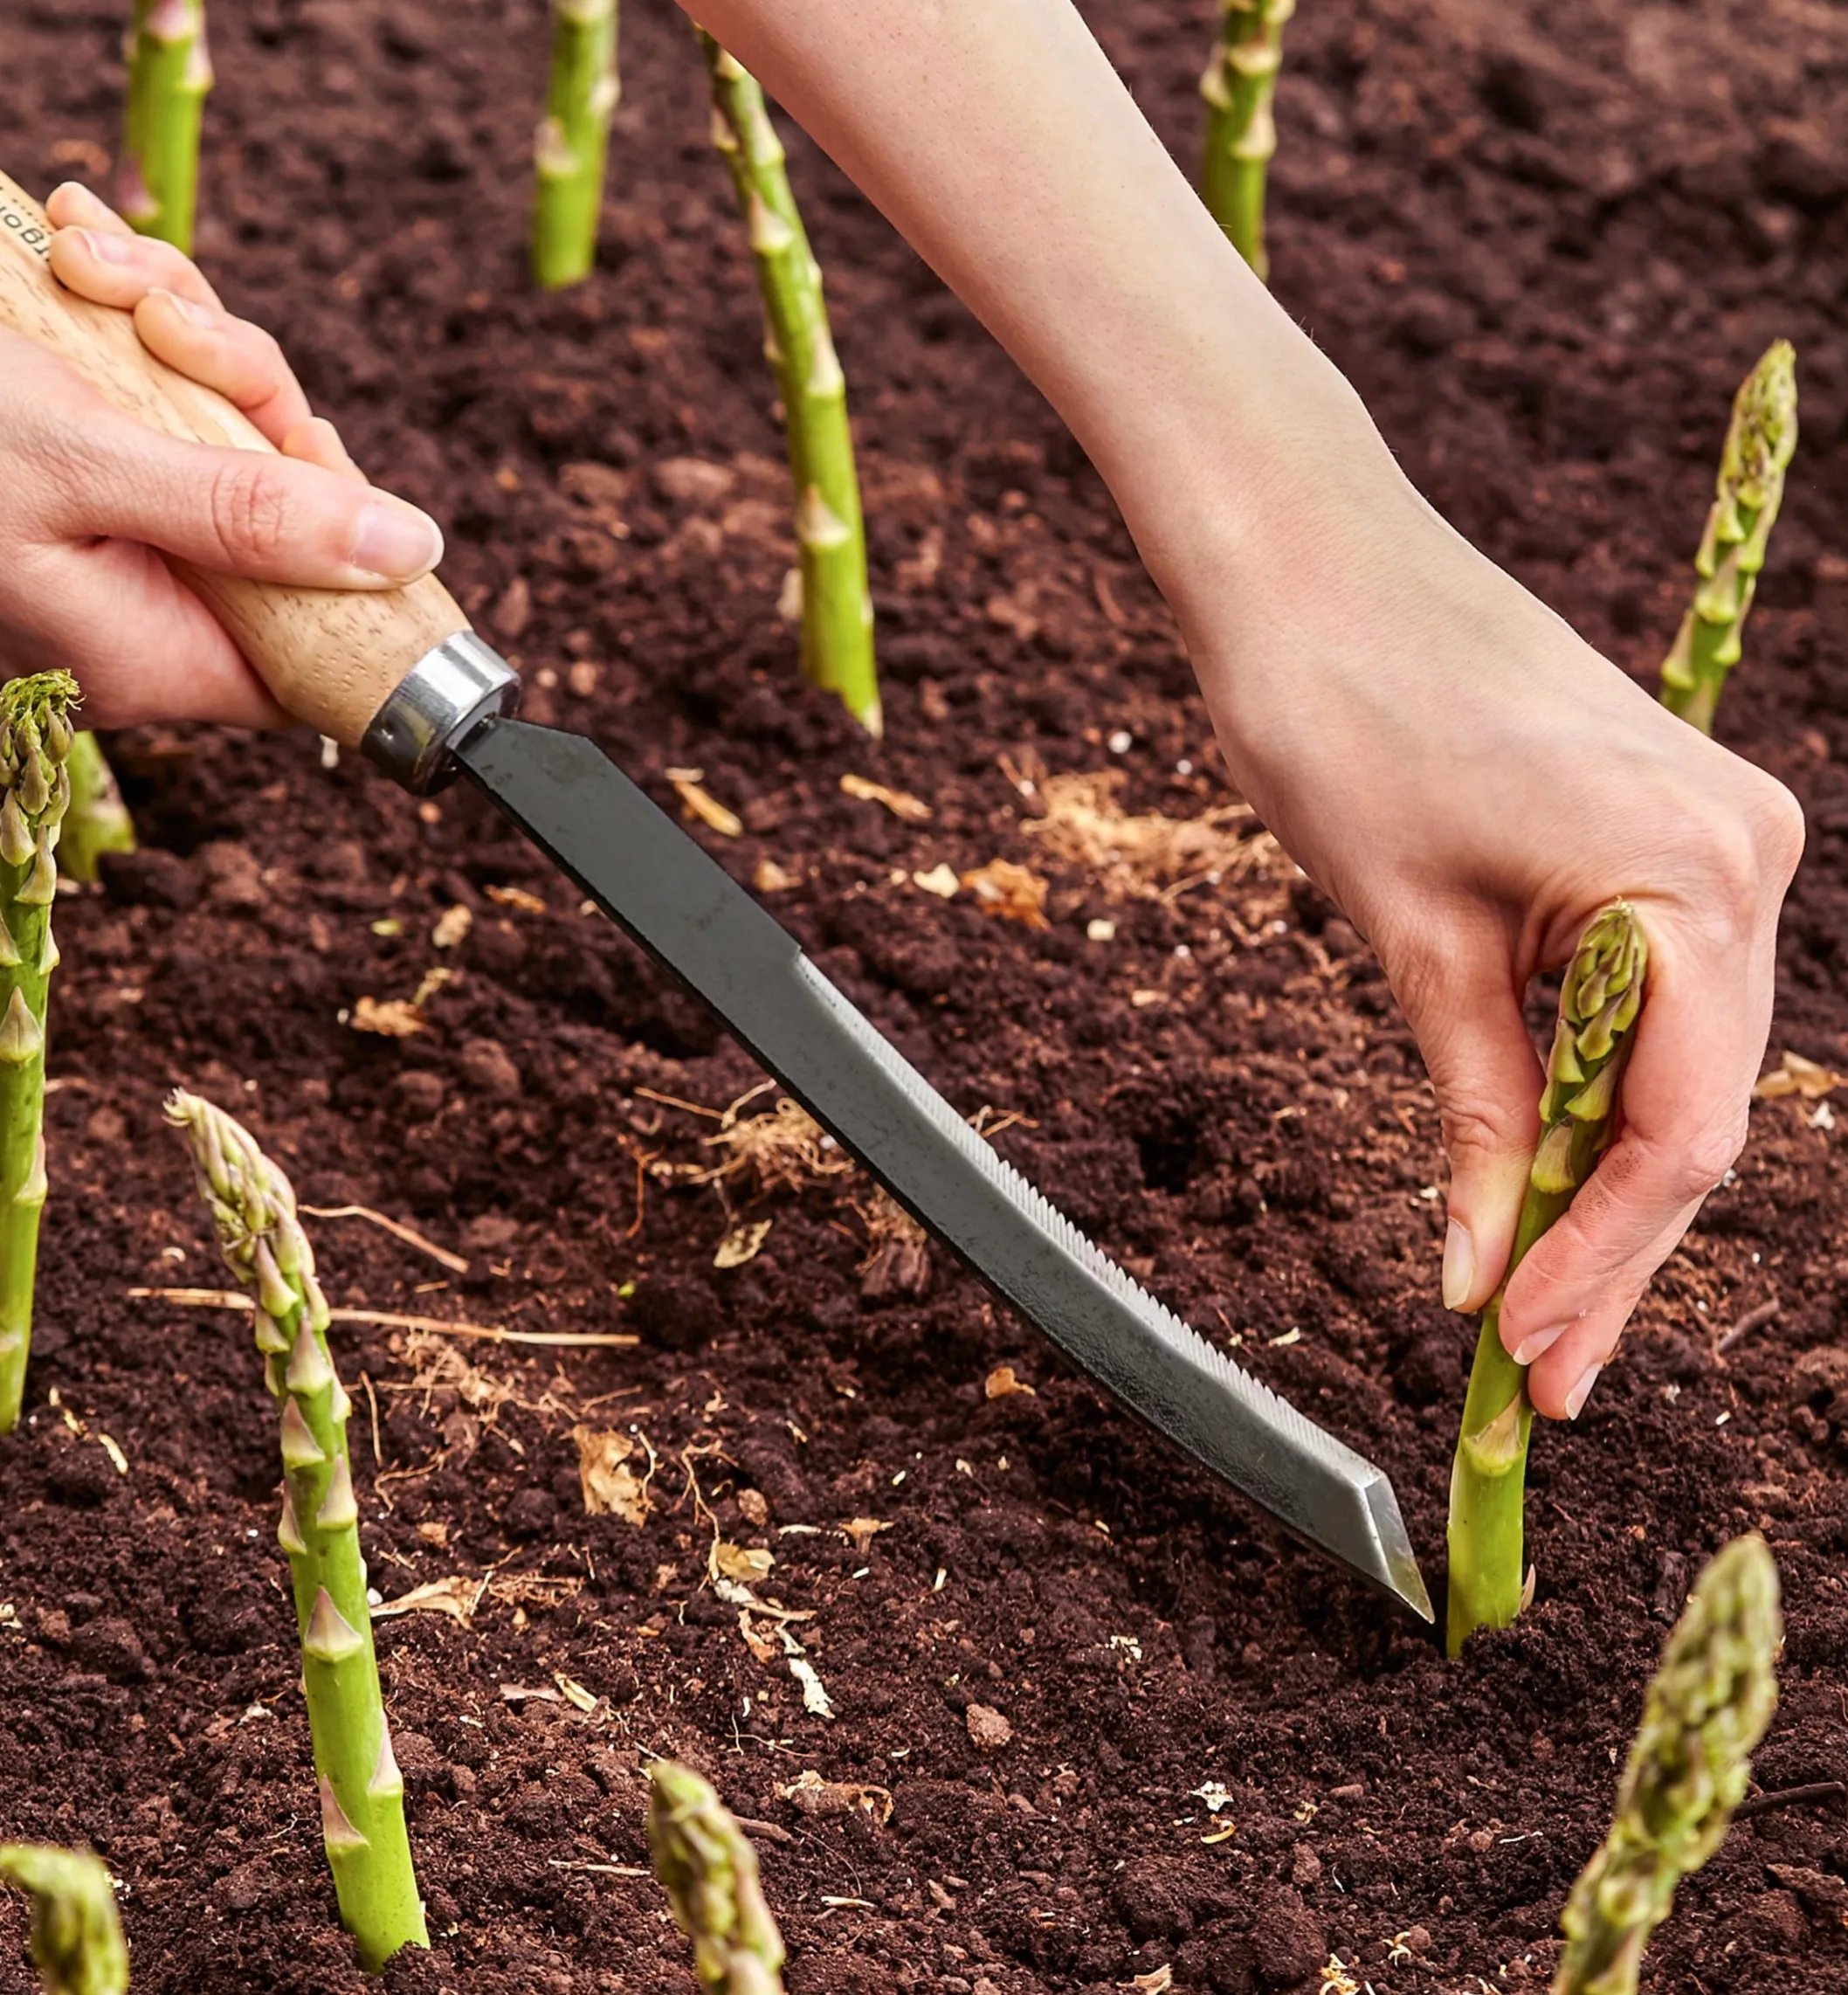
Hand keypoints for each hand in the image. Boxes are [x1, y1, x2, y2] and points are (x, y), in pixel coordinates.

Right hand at [0, 182, 444, 727]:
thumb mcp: (90, 468)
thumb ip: (246, 515)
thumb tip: (405, 548)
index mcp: (152, 653)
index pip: (318, 651)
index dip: (354, 561)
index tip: (317, 459)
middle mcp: (146, 608)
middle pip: (291, 519)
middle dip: (248, 398)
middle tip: (175, 332)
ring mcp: (122, 536)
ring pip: (232, 435)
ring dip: (185, 331)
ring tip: (95, 268)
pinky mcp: (98, 460)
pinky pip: (172, 393)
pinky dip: (140, 311)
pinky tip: (81, 252)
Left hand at [1178, 455, 1803, 1420]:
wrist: (1310, 560)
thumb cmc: (1339, 719)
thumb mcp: (1411, 942)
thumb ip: (1477, 1112)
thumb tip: (1487, 1275)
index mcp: (1695, 873)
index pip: (1680, 1130)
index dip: (1603, 1262)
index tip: (1523, 1357)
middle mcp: (1743, 854)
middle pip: (1693, 1110)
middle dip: (1607, 1246)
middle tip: (1534, 1377)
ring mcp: (1717, 835)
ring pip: (1678, 1065)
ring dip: (1601, 1182)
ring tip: (1529, 1306)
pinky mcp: (1667, 830)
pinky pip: (1654, 1000)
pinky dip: (1597, 1090)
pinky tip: (1542, 1176)